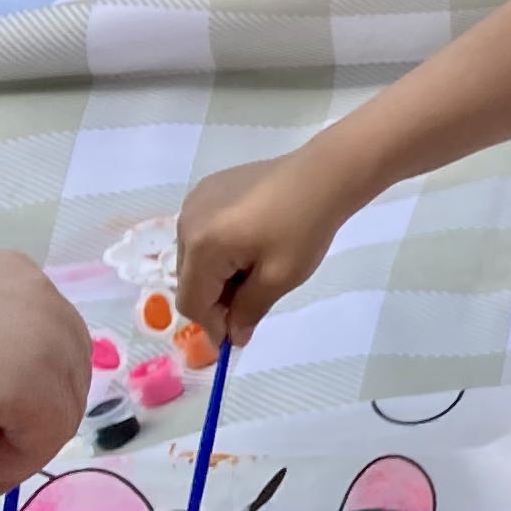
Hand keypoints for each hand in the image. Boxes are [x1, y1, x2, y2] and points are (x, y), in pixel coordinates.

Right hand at [178, 152, 361, 355]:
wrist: (323, 173)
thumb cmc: (304, 227)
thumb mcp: (280, 277)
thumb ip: (249, 310)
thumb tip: (232, 337)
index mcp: (201, 246)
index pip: (191, 301)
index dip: (212, 325)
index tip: (237, 336)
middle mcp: (187, 222)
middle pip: (190, 279)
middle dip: (217, 299)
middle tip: (254, 301)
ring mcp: (194, 202)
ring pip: (195, 257)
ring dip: (219, 274)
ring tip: (257, 270)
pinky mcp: (207, 190)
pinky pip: (202, 233)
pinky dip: (220, 249)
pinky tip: (252, 244)